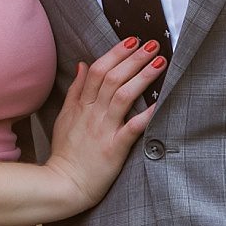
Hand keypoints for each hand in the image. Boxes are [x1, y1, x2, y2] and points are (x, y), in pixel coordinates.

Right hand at [43, 37, 164, 210]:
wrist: (63, 185)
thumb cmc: (66, 153)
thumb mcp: (64, 117)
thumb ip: (74, 91)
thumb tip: (81, 65)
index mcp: (80, 105)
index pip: (97, 71)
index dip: (115, 53)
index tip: (132, 40)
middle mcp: (92, 114)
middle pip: (112, 78)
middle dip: (133, 58)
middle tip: (152, 44)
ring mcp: (103, 130)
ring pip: (122, 96)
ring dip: (142, 77)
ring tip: (159, 62)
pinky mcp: (114, 148)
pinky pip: (132, 128)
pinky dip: (146, 115)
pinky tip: (161, 103)